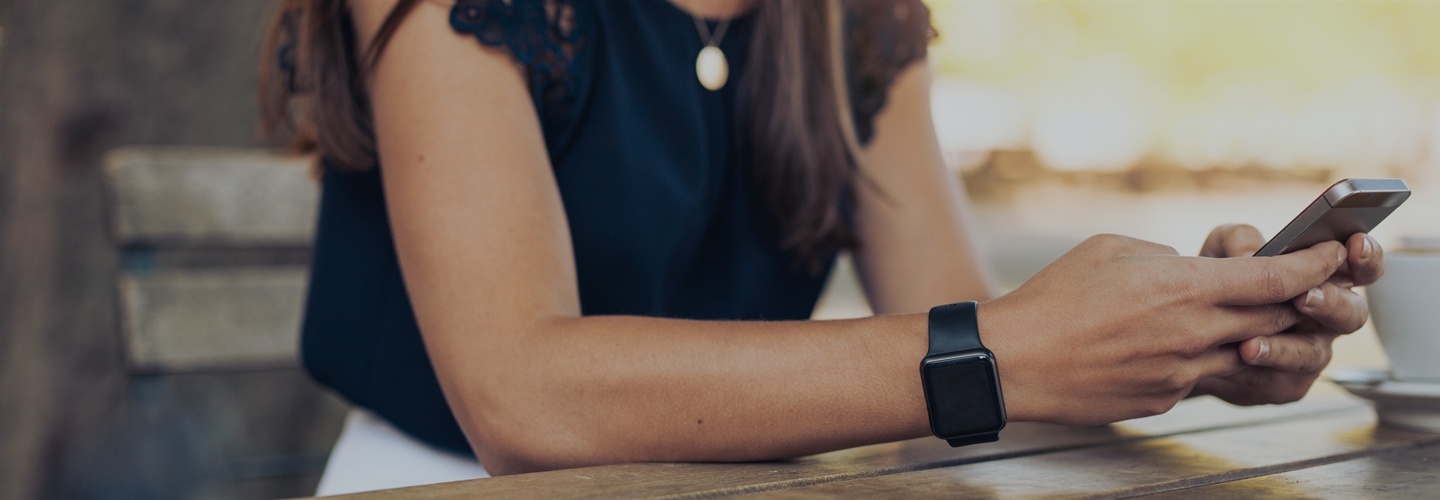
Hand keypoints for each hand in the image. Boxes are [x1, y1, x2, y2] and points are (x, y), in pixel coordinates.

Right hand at [980, 234, 1346, 425]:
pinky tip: (1170, 346)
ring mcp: (1180, 373)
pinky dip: (1200, 359)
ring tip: (1232, 318)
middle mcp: (1192, 334)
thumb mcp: (1110, 249)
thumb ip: (1164, 257)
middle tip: (1297, 285)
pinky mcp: (1163, 400)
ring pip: (1244, 354)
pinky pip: (1200, 378)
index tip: (1333, 254)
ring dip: (1251, 334)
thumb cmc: (1052, 300)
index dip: (1315, 266)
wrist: (1014, 362)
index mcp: (1183, 288)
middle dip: (1294, 300)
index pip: (1277, 279)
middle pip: (1275, 318)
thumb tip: (1189, 268)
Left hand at [1191, 225, 1382, 404]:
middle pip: (1352, 314)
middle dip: (1331, 303)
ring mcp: (1309, 353)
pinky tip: (1238, 357)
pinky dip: (1257, 369)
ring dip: (1285, 347)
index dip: (1366, 258)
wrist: (1184, 332)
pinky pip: (1279, 381)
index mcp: (1325, 280)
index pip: (1361, 268)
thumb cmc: (1216, 281)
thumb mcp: (1221, 249)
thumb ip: (1240, 240)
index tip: (1355, 245)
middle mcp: (1326, 319)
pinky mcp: (1284, 384)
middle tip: (1304, 295)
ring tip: (1252, 343)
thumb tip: (1251, 252)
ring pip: (1312, 354)